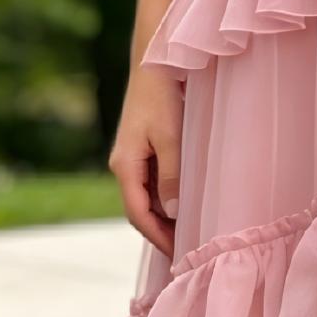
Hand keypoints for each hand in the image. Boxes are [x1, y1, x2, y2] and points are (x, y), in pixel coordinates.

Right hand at [109, 65, 184, 254]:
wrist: (156, 61)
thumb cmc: (163, 96)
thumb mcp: (170, 137)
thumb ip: (171, 176)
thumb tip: (171, 212)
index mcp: (125, 165)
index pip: (137, 214)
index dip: (157, 237)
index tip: (179, 255)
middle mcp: (124, 165)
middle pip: (140, 210)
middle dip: (161, 232)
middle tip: (189, 250)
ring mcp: (133, 158)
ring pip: (147, 198)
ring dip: (165, 217)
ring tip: (191, 233)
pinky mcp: (144, 149)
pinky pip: (153, 183)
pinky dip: (167, 199)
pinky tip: (186, 206)